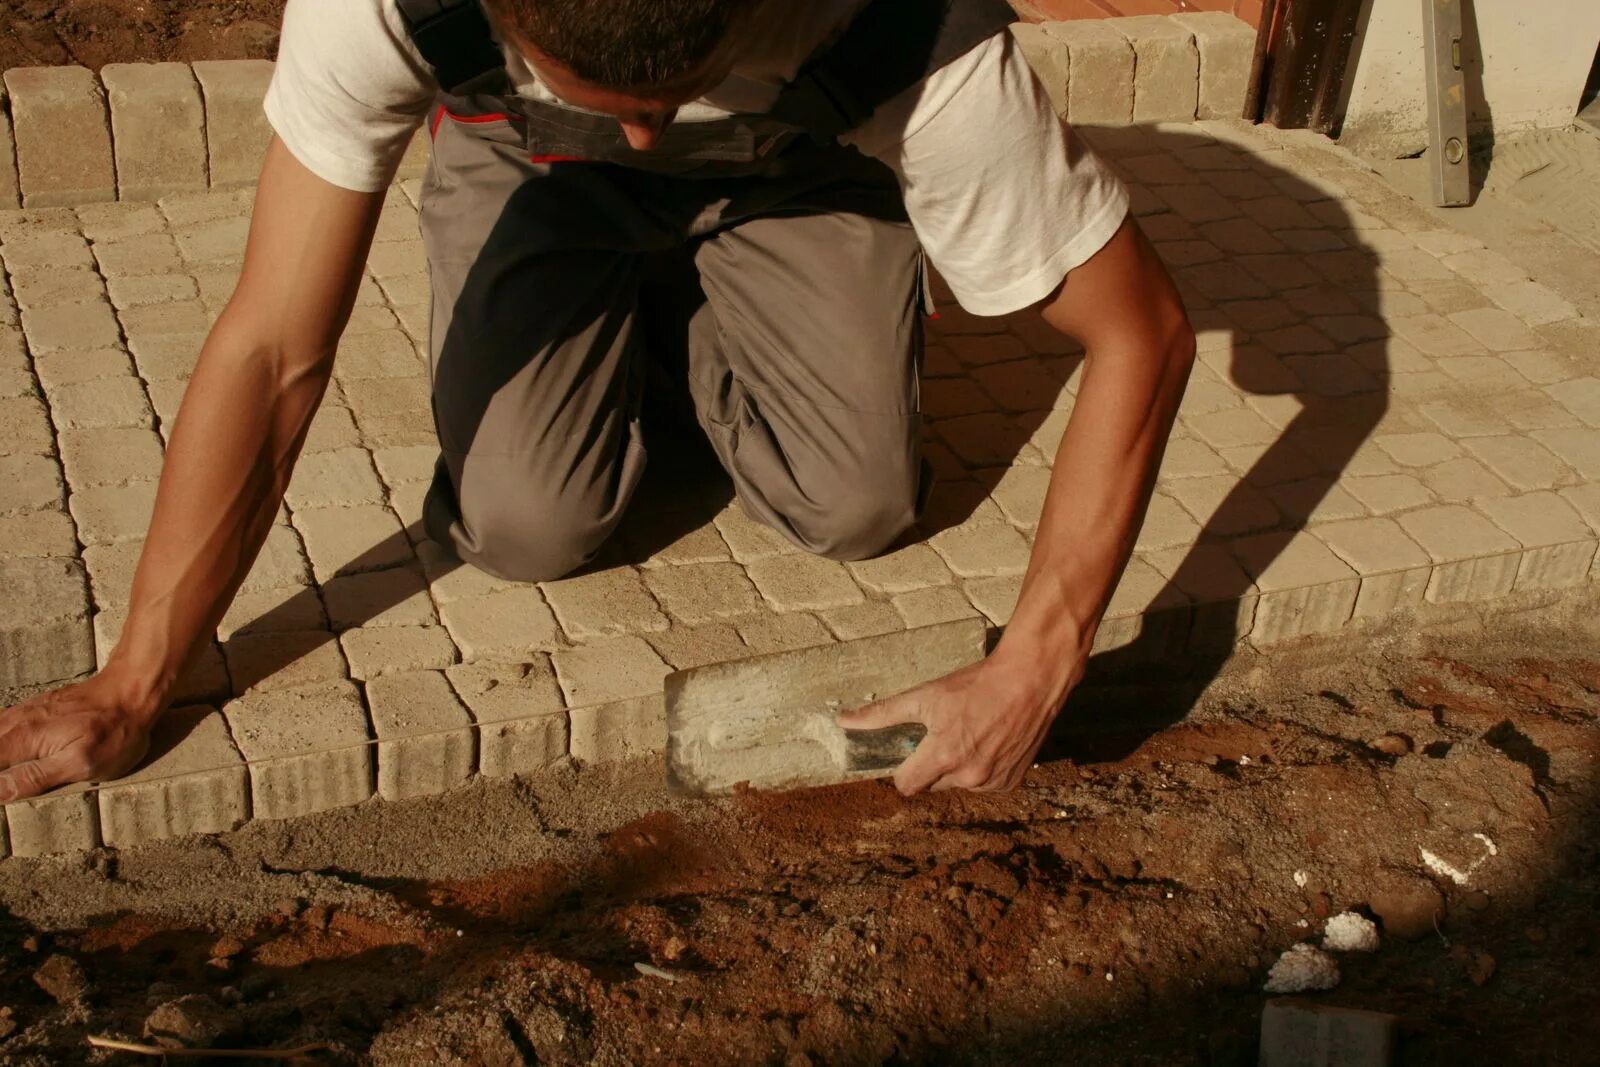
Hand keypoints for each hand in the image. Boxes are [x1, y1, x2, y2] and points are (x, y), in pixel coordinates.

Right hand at [0, 673, 160, 801]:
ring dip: (2, 754)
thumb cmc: (114, 731)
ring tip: (11, 771)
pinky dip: (2, 738)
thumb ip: (35, 778)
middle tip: (9, 786)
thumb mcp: (80, 764)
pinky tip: (9, 747)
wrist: (132, 690)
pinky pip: (3, 723)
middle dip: (0, 769)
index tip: (4, 794)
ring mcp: (25, 712)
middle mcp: (17, 723)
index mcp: (23, 740)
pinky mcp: (37, 707)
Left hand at [836, 644, 1082, 794]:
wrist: (1030, 680)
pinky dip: (983, 768)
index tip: (912, 751)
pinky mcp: (1011, 782)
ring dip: (959, 767)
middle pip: (933, 783)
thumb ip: (883, 714)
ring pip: (959, 784)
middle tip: (946, 733)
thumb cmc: (976, 685)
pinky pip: (985, 784)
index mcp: (943, 757)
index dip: (904, 769)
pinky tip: (991, 741)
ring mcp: (992, 783)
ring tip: (972, 733)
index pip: (906, 785)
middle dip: (933, 764)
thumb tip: (844, 720)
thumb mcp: (925, 696)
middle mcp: (968, 777)